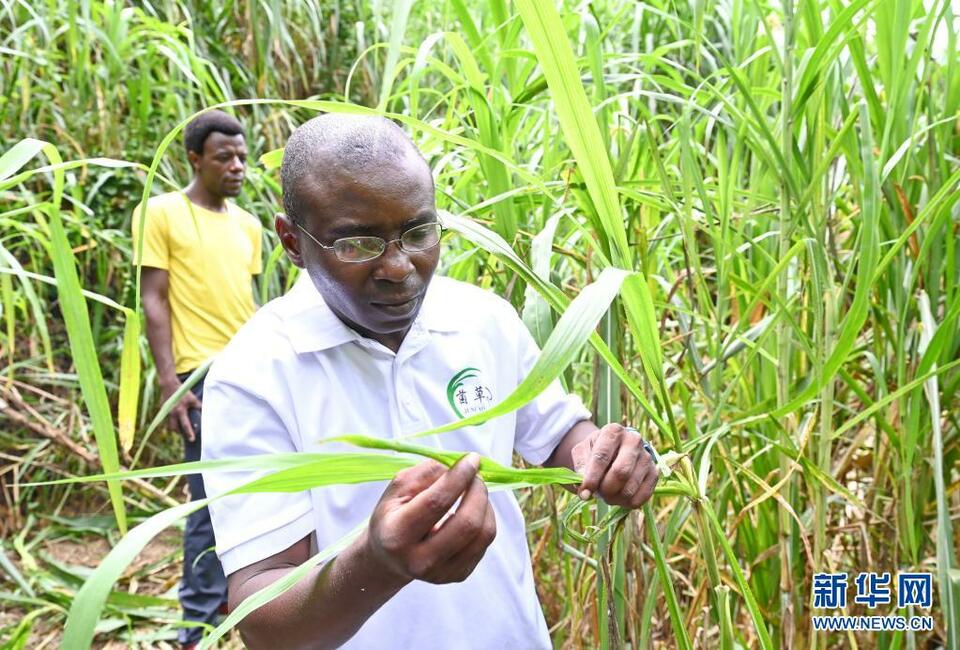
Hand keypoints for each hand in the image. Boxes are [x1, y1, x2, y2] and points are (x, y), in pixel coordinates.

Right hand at [159, 377, 201, 441]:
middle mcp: (172, 413)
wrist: (168, 385)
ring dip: (174, 427)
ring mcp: (166, 412)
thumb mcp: (192, 399)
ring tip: (180, 428)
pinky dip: (171, 420)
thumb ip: (198, 406)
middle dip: (179, 432)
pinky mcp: (163, 410)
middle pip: (174, 428)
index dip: (189, 433)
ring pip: (169, 424)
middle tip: (184, 434)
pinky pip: (167, 419)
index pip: (185, 425)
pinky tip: (175, 418)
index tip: (192, 439)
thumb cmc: (182, 392)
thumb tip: (205, 413)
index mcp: (180, 411)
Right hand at [364, 453, 496, 584]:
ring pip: (483, 533)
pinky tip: (471, 509)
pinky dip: (485, 518)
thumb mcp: (397, 489)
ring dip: (485, 503)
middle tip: (475, 475)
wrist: (388, 558)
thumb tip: (461, 465)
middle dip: (478, 491)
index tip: (472, 459)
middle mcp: (420, 561)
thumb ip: (426, 473)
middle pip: (467, 523)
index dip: (459, 477)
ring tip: (474, 490)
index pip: (436, 502)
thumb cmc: (392, 517)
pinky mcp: (458, 576)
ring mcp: (442, 573)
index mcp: (397, 535)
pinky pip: (485, 542)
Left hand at [571, 423, 658, 508]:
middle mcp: (633, 440)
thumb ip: (580, 467)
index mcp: (613, 431)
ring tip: (607, 495)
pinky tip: (619, 498)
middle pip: (620, 472)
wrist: (617, 449)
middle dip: (605, 489)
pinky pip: (642, 497)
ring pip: (630, 488)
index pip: (601, 457)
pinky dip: (627, 504)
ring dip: (615, 498)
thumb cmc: (596, 450)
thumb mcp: (583, 451)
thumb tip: (583, 488)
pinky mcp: (654, 473)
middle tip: (597, 494)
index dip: (592, 478)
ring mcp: (646, 457)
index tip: (584, 492)